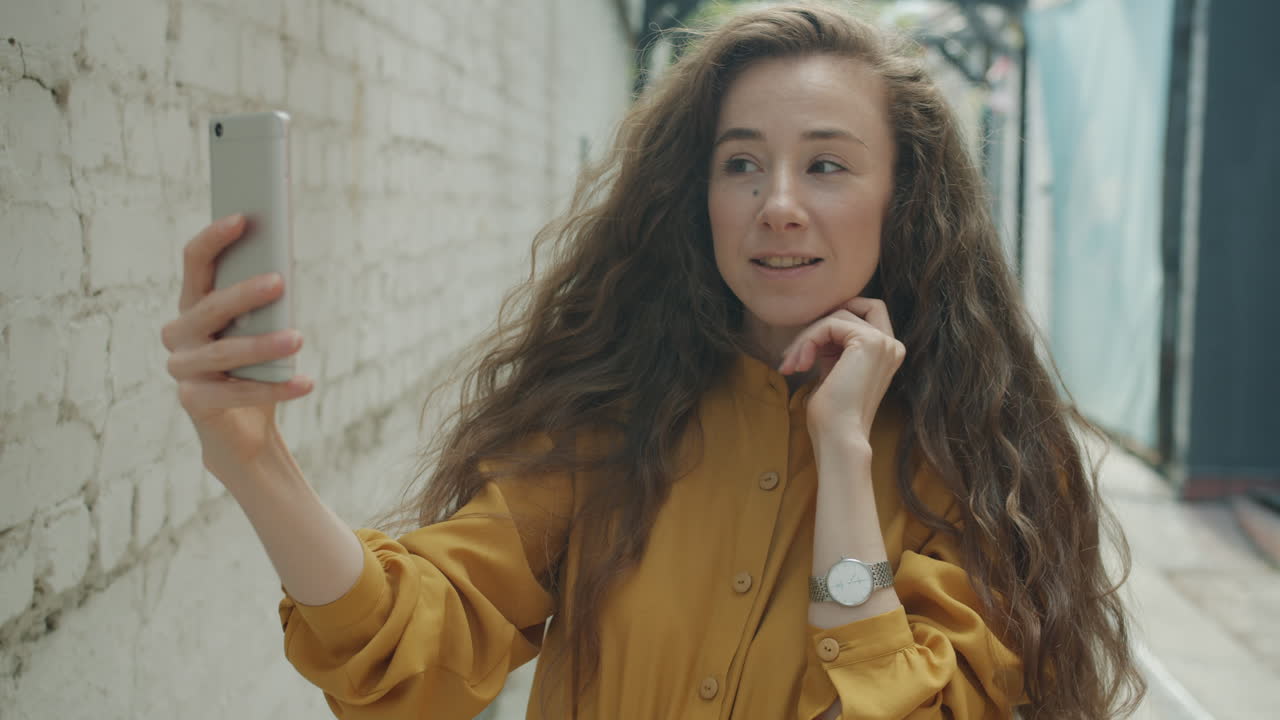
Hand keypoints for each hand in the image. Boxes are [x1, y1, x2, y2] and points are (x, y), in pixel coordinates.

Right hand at [161, 214, 313, 478]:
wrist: (242, 430)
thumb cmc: (254, 368)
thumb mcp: (259, 329)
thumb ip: (264, 303)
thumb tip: (284, 268)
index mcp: (192, 305)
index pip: (195, 262)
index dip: (215, 238)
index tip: (243, 218)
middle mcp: (179, 334)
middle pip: (209, 307)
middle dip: (245, 293)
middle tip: (280, 282)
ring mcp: (182, 369)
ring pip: (225, 352)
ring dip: (264, 345)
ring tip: (298, 339)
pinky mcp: (193, 401)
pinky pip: (237, 392)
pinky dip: (276, 388)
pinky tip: (305, 382)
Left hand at [777, 297, 904, 448]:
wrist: (838, 437)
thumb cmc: (831, 414)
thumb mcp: (833, 370)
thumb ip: (833, 347)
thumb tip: (813, 327)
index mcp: (887, 353)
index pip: (863, 314)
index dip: (832, 324)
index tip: (807, 353)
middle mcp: (891, 345)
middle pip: (857, 305)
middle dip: (824, 321)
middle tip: (800, 352)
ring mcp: (884, 342)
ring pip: (836, 316)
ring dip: (807, 337)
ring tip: (793, 364)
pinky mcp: (869, 342)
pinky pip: (829, 324)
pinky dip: (808, 340)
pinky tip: (799, 365)